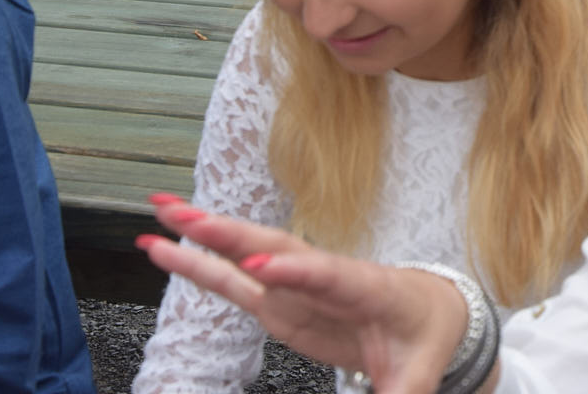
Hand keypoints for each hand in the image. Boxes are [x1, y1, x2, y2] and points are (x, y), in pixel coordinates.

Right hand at [140, 196, 469, 393]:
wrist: (426, 311)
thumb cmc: (424, 334)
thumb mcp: (421, 370)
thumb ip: (404, 391)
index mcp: (366, 289)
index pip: (329, 276)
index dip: (295, 272)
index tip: (260, 268)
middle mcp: (324, 276)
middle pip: (278, 249)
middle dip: (234, 234)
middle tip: (189, 217)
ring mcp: (297, 285)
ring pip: (248, 254)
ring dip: (206, 233)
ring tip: (162, 211)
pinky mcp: (278, 301)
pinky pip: (233, 280)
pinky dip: (197, 263)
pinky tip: (161, 247)